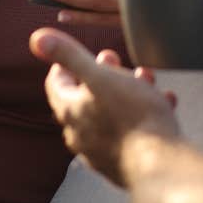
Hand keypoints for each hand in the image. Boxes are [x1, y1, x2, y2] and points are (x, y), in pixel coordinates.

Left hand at [30, 27, 178, 185]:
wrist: (161, 165)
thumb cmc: (132, 117)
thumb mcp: (100, 76)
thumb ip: (70, 55)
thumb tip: (37, 38)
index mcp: (72, 113)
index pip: (56, 84)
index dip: (63, 63)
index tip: (75, 51)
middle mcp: (82, 135)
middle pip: (84, 98)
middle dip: (100, 73)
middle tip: (113, 59)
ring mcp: (103, 152)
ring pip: (111, 112)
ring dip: (127, 90)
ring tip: (145, 78)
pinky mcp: (126, 162)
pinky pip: (132, 131)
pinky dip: (145, 113)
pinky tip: (165, 102)